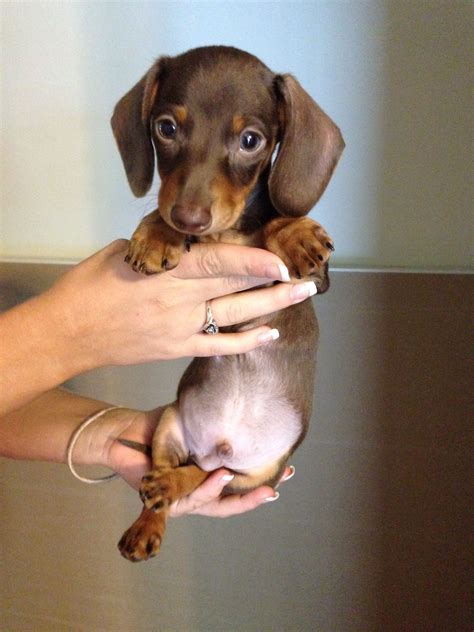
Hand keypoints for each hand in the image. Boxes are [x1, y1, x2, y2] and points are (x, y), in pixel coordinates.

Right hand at [44, 239, 316, 371]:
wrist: (67, 333)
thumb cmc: (88, 286)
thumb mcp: (124, 253)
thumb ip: (163, 250)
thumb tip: (191, 246)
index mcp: (164, 271)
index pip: (218, 263)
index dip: (253, 261)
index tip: (281, 259)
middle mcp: (178, 300)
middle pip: (235, 288)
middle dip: (274, 282)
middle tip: (307, 276)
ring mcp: (180, 328)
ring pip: (234, 316)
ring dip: (271, 307)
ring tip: (300, 295)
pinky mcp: (176, 348)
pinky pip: (218, 346)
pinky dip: (246, 342)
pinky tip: (270, 334)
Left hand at [101, 407, 293, 517]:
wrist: (125, 432)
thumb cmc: (157, 427)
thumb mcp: (193, 423)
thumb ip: (215, 424)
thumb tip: (246, 409)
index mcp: (206, 477)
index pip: (239, 484)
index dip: (261, 480)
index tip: (287, 471)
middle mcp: (196, 492)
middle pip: (231, 503)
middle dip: (254, 497)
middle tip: (276, 489)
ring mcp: (180, 500)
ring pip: (211, 503)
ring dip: (231, 492)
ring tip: (246, 479)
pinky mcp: (164, 502)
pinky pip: (187, 498)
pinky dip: (206, 489)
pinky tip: (221, 477)